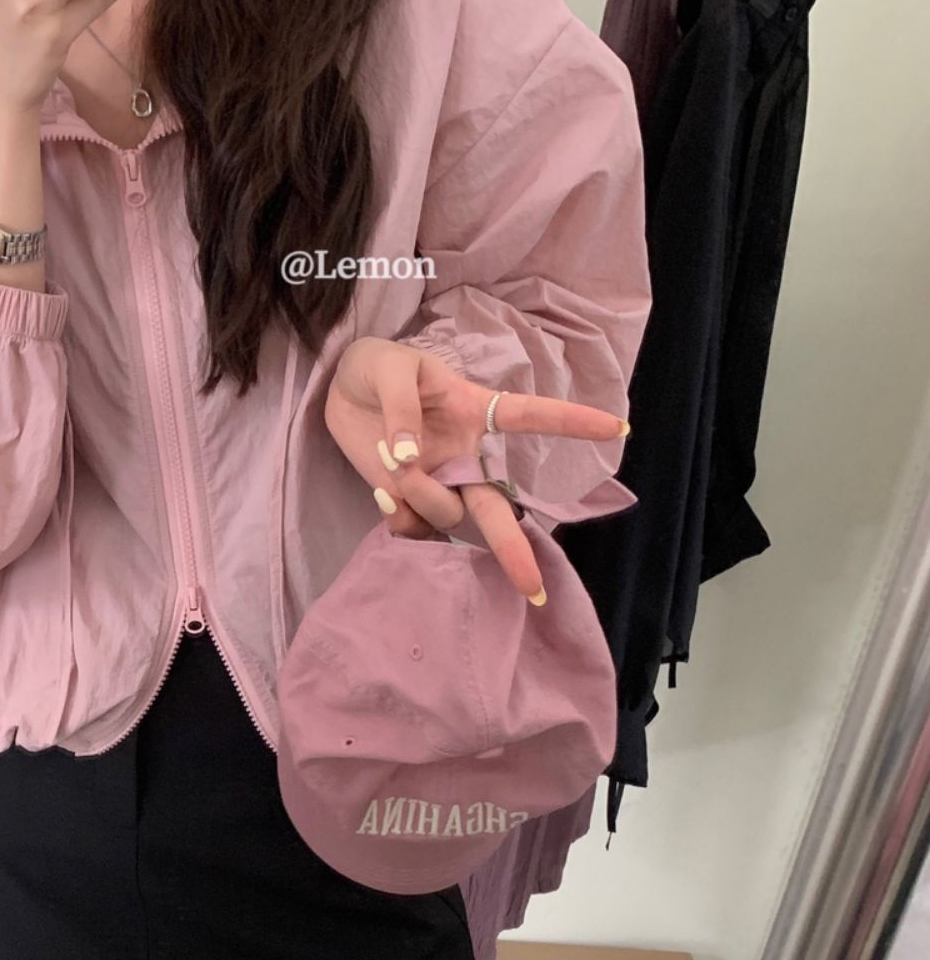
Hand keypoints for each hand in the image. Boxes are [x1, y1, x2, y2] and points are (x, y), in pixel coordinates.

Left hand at [325, 335, 628, 600]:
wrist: (340, 386)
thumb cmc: (378, 368)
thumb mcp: (391, 371)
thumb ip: (402, 409)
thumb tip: (409, 455)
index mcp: (476, 412)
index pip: (532, 418)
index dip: (573, 422)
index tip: (618, 427)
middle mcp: (465, 454)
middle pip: (499, 506)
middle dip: (514, 549)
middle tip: (535, 591)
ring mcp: (438, 480)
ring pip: (446, 513)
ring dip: (421, 495)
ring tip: (391, 459)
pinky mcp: (406, 498)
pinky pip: (412, 526)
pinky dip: (396, 518)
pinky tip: (381, 492)